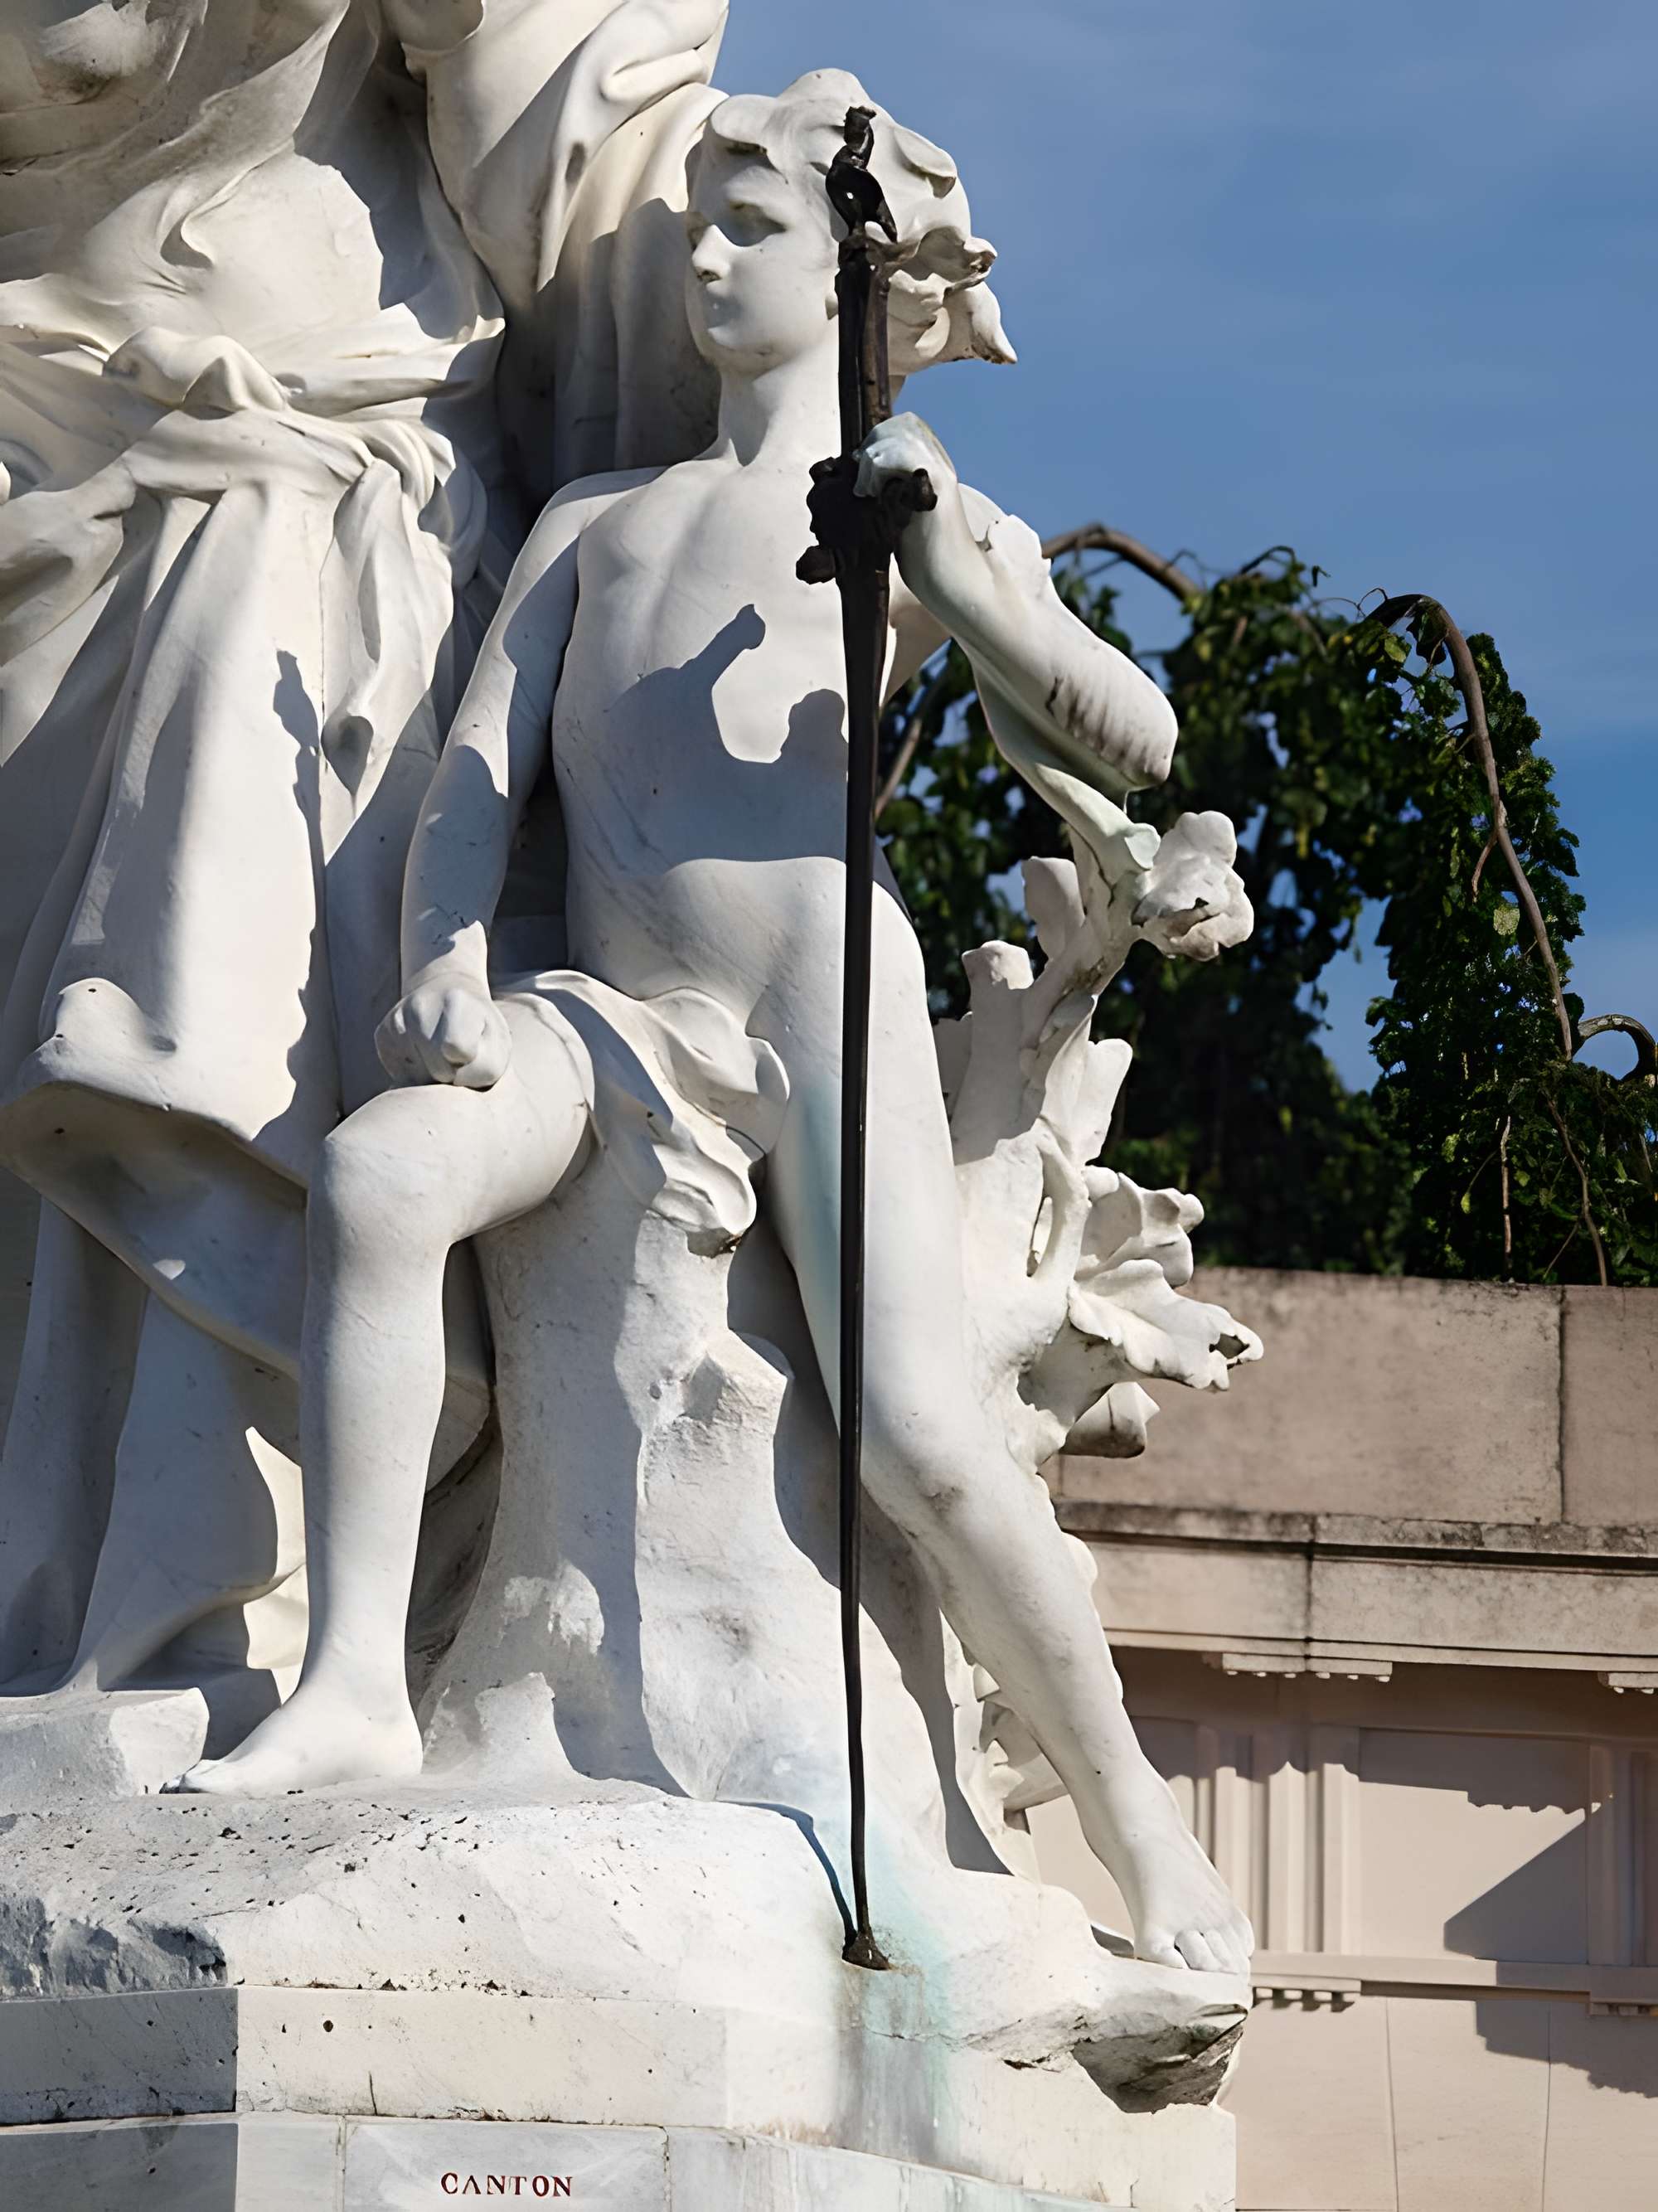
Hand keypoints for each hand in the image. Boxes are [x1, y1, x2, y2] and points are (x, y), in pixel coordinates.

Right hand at [376, 977, 511, 1089]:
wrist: (446, 993)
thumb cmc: (479, 1027)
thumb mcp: (498, 1043)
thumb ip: (484, 1069)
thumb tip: (443, 1087)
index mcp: (456, 1001)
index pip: (459, 1051)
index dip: (470, 1062)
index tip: (473, 1050)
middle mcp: (420, 1007)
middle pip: (439, 1071)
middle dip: (453, 1072)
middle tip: (459, 1054)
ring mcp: (397, 1020)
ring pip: (418, 1079)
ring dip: (434, 1075)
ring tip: (442, 1052)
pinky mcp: (382, 1036)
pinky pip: (401, 1077)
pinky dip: (417, 1074)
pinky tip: (425, 1053)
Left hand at [854, 413, 979, 600]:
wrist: (953, 583)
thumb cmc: (926, 559)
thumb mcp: (898, 519)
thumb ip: (887, 497)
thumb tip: (859, 489)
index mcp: (930, 470)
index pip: (903, 428)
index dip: (877, 442)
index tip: (862, 475)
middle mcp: (938, 465)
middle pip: (902, 424)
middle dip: (873, 445)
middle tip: (862, 482)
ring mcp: (939, 472)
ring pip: (901, 432)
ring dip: (873, 458)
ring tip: (866, 491)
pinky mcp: (936, 486)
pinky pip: (903, 452)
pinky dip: (878, 468)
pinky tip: (872, 495)